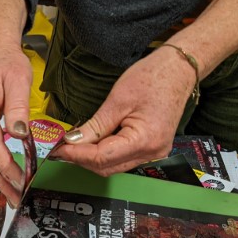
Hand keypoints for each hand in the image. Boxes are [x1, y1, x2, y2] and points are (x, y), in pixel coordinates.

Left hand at [56, 46, 196, 175]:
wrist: (179, 70)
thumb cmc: (152, 78)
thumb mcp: (118, 100)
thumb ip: (95, 126)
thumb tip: (73, 142)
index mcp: (144, 140)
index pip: (102, 157)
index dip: (77, 155)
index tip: (59, 149)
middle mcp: (152, 153)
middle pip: (107, 167)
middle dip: (82, 159)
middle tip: (62, 148)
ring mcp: (154, 154)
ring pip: (113, 166)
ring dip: (92, 159)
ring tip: (74, 145)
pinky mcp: (152, 149)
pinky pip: (123, 159)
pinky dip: (105, 154)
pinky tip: (92, 144)